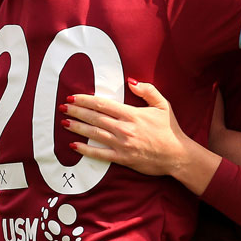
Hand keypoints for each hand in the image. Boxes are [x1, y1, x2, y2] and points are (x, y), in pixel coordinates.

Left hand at [63, 79, 191, 177]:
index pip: (103, 105)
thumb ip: (147, 91)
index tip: (74, 97)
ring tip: (64, 122)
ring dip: (77, 127)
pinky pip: (99, 154)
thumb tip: (131, 82)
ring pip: (94, 133)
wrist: (177, 155)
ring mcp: (121, 144)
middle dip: (77, 111)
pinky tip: (74, 146)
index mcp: (132, 114)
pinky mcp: (121, 158)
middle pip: (95, 117)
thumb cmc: (170, 130)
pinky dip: (85, 149)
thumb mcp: (163, 105)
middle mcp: (124, 128)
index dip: (86, 100)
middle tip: (63, 107)